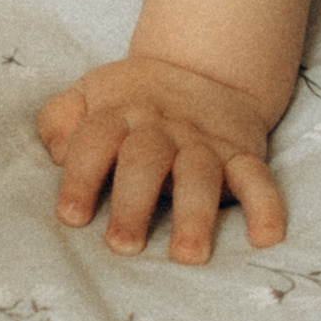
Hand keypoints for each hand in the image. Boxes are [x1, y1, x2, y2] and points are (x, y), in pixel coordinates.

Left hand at [37, 55, 285, 262]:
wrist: (202, 65)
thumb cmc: (132, 99)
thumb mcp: (89, 93)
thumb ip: (60, 118)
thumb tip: (55, 150)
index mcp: (118, 112)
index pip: (95, 140)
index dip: (81, 177)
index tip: (72, 216)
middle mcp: (161, 127)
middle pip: (145, 160)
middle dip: (133, 203)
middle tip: (123, 245)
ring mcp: (203, 141)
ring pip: (200, 174)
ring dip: (195, 214)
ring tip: (188, 255)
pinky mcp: (241, 153)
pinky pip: (257, 177)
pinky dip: (266, 205)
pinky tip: (265, 236)